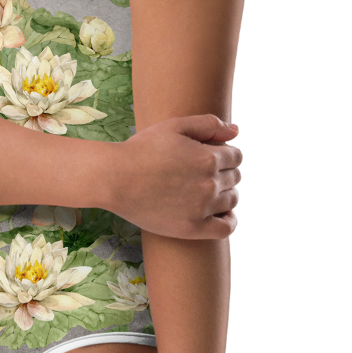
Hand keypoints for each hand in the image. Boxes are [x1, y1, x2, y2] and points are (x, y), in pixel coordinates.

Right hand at [106, 117, 241, 239]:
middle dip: (223, 173)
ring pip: (232, 200)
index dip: (225, 154)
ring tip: (205, 192)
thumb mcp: (174, 126)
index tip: (210, 158)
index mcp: (209, 157)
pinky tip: (220, 215)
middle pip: (234, 177)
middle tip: (200, 174)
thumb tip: (236, 132)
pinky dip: (229, 220)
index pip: (236, 156)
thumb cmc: (142, 149)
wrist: (115, 179)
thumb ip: (209, 124)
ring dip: (225, 193)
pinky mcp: (192, 228)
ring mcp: (203, 207)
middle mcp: (210, 183)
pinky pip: (226, 228)